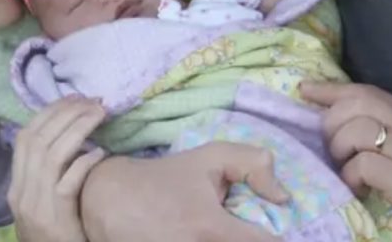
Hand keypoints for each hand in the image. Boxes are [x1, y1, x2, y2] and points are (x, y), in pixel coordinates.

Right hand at [9, 96, 107, 241]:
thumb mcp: (46, 205)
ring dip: (77, 130)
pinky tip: (100, 153)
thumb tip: (75, 140)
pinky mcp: (55, 221)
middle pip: (37, 141)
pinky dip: (83, 164)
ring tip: (100, 115)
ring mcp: (36, 208)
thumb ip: (52, 176)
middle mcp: (20, 194)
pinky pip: (67, 184)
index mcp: (16, 187)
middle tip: (92, 101)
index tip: (73, 97)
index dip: (48, 113)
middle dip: (65, 114)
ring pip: (52, 156)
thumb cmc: (59, 238)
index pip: (25, 137)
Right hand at [80, 141, 288, 241]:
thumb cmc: (165, 177)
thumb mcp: (209, 157)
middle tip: (240, 230)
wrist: (108, 199)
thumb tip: (283, 197)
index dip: (275, 238)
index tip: (273, 231)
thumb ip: (252, 164)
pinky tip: (203, 238)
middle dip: (245, 239)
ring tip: (217, 232)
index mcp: (211, 228)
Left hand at [301, 81, 391, 241]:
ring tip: (345, 168)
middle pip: (359, 103)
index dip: (332, 89)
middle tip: (331, 147)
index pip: (367, 91)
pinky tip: (359, 188)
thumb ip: (383, 130)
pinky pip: (364, 164)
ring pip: (358, 129)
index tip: (306, 90)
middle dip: (332, 121)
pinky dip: (351, 175)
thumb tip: (336, 119)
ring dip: (340, 149)